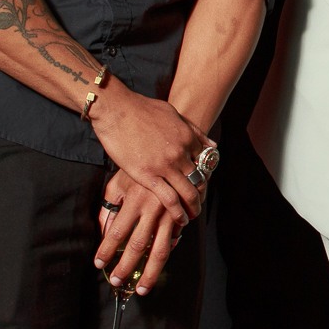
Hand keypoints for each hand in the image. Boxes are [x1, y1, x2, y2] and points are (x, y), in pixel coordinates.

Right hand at [88, 88, 211, 219]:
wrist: (117, 110)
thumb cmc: (142, 109)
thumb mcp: (173, 114)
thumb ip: (193, 130)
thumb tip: (211, 143)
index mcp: (188, 138)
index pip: (205, 163)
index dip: (205, 176)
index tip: (202, 185)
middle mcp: (181, 154)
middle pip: (200, 180)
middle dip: (201, 194)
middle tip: (199, 204)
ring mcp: (165, 166)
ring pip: (188, 192)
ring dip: (193, 207)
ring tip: (193, 216)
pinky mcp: (148, 176)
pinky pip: (169, 199)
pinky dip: (177, 212)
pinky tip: (180, 220)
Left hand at [94, 169, 185, 292]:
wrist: (172, 152)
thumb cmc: (141, 167)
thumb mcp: (118, 182)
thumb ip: (109, 207)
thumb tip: (103, 231)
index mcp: (134, 199)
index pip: (116, 232)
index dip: (107, 250)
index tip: (99, 264)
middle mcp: (153, 209)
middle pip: (138, 246)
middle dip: (126, 267)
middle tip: (117, 281)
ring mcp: (170, 214)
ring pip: (160, 250)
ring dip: (150, 272)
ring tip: (141, 288)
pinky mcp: (182, 216)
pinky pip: (174, 241)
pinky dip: (166, 256)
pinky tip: (158, 268)